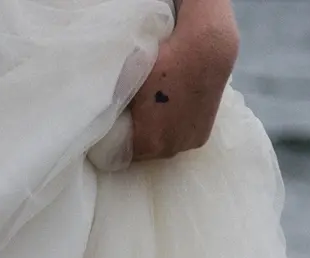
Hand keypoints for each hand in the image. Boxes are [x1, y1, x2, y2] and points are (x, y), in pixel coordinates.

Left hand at [128, 0, 239, 160]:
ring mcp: (187, 145)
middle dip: (135, 138)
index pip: (118, 154)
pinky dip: (172, 131)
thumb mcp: (127, 84)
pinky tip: (170, 114)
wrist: (206, 51)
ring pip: (162, 147)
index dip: (113, 140)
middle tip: (133, 117)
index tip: (113, 126)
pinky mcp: (201, 138)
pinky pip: (178, 140)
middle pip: (142, 152)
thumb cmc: (161, 65)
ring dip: (156, 136)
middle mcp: (168, 151)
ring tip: (154, 115)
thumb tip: (103, 117)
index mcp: (147, 143)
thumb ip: (114, 107)